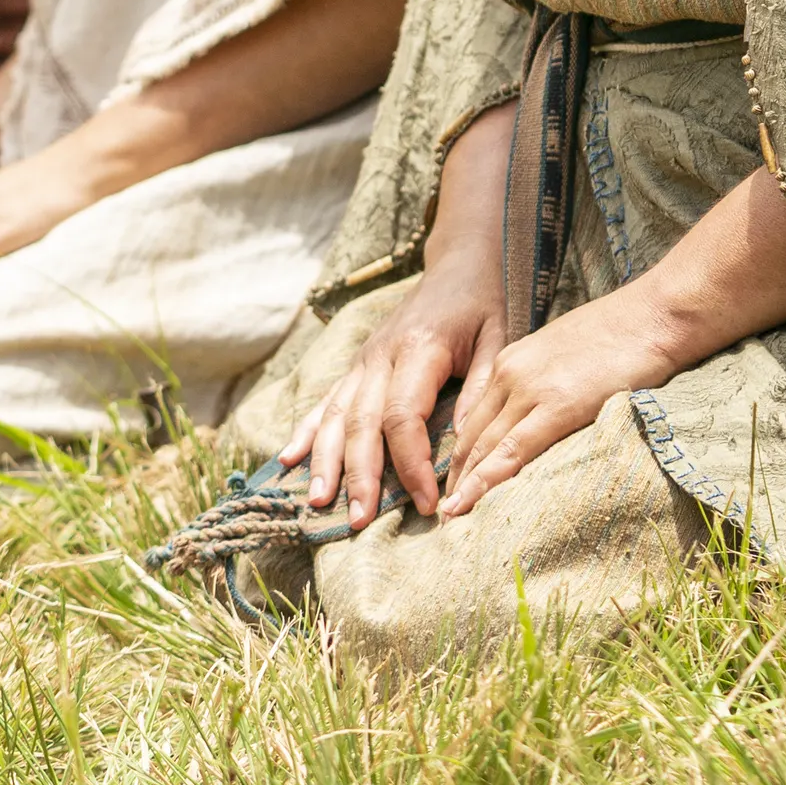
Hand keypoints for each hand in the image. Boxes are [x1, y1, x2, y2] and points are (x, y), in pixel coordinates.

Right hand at [283, 251, 503, 528]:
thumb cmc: (483, 304)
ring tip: (318, 501)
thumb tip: (464, 443)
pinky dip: (306, 431)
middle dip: (359, 475)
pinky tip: (288, 460)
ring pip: (335, 414)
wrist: (458, 263)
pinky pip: (326, 400)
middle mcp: (381, 355)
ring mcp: (363, 360)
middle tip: (358, 521)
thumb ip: (480, 388)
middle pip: (361, 422)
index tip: (426, 502)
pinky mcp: (357, 365)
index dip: (410, 463)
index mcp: (419, 349)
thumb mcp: (498, 337)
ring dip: (325, 461)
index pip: (402, 416)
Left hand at [438, 284, 692, 518]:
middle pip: (471, 435)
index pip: (474, 418)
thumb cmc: (626, 335)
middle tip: (443, 512)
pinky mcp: (557, 406)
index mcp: (513, 360)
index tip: (454, 484)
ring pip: (483, 447)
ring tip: (447, 519)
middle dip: (455, 476)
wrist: (657, 314)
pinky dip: (485, 481)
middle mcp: (511, 373)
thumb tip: (544, 415)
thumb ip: (548, 382)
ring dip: (463, 485)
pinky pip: (511, 452)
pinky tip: (467, 503)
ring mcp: (531, 389)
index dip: (462, 456)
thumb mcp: (569, 353)